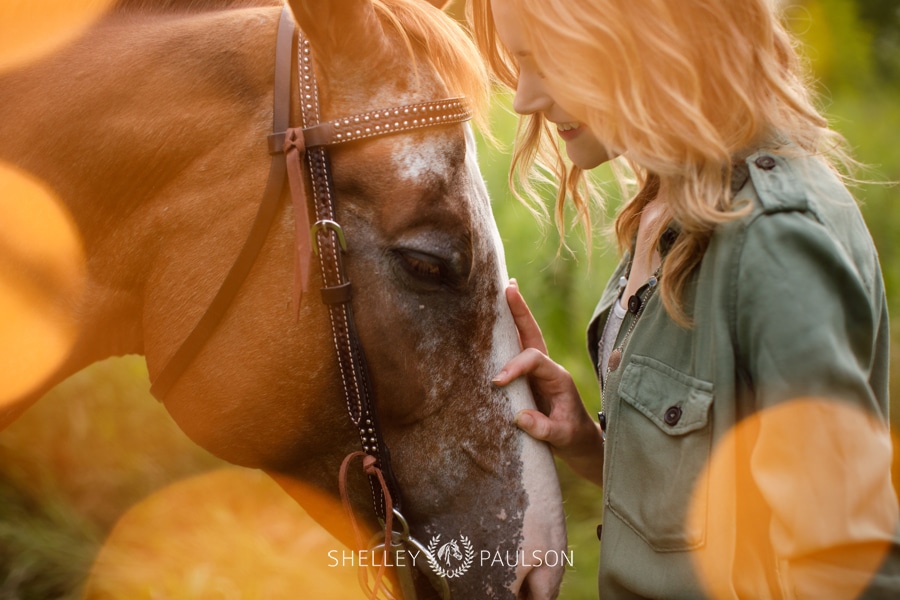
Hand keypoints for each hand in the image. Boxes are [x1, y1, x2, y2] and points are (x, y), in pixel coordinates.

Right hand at [492, 280, 603, 485]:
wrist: (579, 442)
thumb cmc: (572, 438)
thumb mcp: (562, 437)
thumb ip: (544, 429)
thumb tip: (519, 417)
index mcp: (557, 377)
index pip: (534, 359)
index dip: (514, 366)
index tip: (497, 382)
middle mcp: (548, 368)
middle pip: (532, 333)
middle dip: (520, 311)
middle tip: (508, 286)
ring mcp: (537, 371)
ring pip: (524, 337)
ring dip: (514, 315)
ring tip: (504, 289)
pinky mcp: (528, 378)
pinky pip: (515, 352)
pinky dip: (506, 334)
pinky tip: (493, 323)